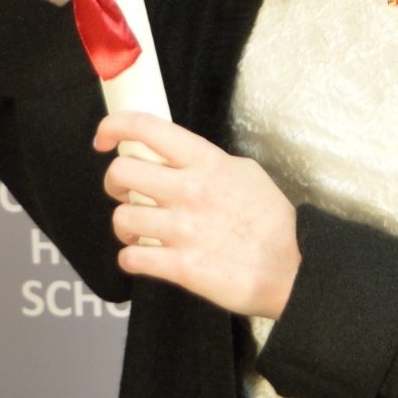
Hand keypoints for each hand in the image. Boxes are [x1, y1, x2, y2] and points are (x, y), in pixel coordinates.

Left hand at [95, 112, 301, 319]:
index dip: (113, 126)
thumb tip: (181, 159)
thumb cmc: (274, 223)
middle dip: (115, 183)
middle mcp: (190, 191)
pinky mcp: (181, 267)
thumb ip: (210, 163)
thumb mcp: (247, 174)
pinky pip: (131, 258)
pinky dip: (132, 258)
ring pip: (121, 218)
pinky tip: (146, 257)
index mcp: (207, 162)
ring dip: (126, 226)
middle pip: (120, 172)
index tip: (105, 138)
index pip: (146, 128)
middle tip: (125, 192)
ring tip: (141, 230)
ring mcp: (183, 230)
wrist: (292, 270)